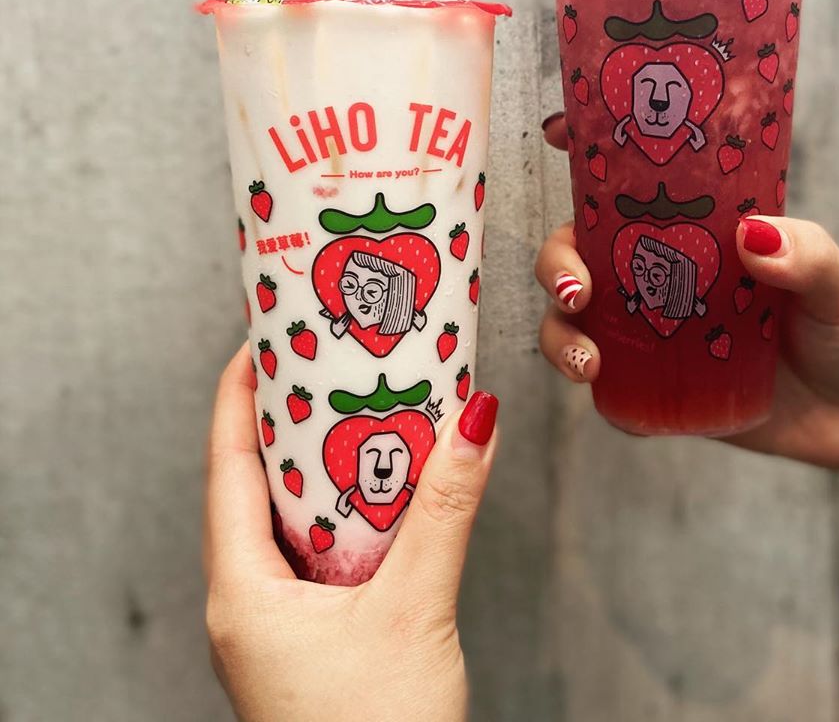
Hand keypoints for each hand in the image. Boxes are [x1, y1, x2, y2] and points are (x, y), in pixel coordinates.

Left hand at [204, 345, 497, 721]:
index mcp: (245, 589)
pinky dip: (347, 507)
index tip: (264, 337)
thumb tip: (475, 421)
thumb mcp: (414, 608)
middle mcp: (250, 600)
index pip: (228, 465)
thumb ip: (446, 511)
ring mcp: (280, 621)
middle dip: (288, 418)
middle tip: (324, 358)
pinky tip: (386, 488)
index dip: (241, 395)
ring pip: (292, 517)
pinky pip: (321, 550)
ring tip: (358, 406)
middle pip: (255, 483)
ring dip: (322, 462)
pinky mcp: (314, 636)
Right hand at [536, 112, 838, 471]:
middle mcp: (665, 273)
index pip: (633, 182)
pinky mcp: (660, 388)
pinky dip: (592, 388)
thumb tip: (752, 236)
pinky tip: (604, 391)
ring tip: (589, 363)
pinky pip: (609, 386)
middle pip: (581, 251)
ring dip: (561, 333)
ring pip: (577, 319)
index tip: (554, 132)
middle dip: (558, 263)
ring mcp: (657, 331)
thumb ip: (808, 257)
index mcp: (700, 230)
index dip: (586, 152)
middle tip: (577, 291)